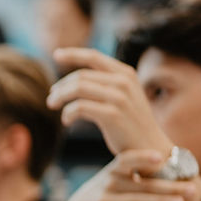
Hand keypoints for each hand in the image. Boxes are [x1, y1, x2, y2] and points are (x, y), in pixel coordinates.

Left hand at [48, 48, 173, 154]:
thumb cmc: (130, 123)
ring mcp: (119, 97)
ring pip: (78, 88)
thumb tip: (75, 79)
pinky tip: (66, 120)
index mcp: (125, 73)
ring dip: (60, 97)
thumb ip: (105, 84)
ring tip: (53, 106)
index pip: (94, 57)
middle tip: (51, 98)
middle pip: (81, 75)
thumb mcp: (123, 96)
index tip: (56, 55)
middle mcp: (123, 82)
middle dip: (61, 86)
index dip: (73, 54)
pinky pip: (79, 107)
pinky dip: (67, 113)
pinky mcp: (112, 114)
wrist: (149, 147)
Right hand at [62, 150, 194, 200]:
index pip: (126, 160)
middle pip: (142, 185)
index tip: (160, 157)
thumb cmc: (108, 193)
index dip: (141, 158)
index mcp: (113, 171)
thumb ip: (139, 171)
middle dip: (168, 187)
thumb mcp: (116, 179)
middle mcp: (108, 185)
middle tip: (192, 189)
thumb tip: (176, 159)